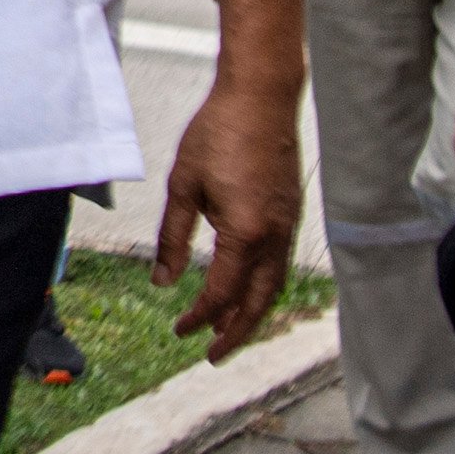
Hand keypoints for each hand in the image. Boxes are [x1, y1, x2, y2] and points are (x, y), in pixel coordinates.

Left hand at [152, 76, 300, 358]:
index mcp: (246, 233)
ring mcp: (289, 225)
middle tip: (213, 356)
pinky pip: (280, 264)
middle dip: (236, 333)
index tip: (180, 331)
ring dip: (252, 313)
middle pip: (258, 302)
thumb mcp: (183, 186)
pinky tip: (246, 288)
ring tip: (229, 331)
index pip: (222, 293)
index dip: (200, 318)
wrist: (260, 97)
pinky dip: (264, 286)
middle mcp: (274, 236)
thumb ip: (172, 238)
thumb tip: (162, 282)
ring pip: (274, 286)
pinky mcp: (292, 213)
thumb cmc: (217, 134)